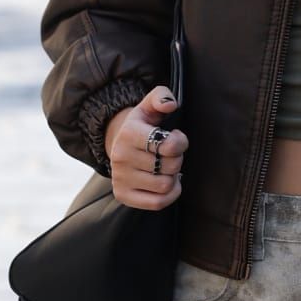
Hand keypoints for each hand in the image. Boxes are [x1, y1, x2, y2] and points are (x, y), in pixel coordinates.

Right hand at [104, 85, 186, 210]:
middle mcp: (120, 156)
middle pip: (171, 166)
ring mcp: (120, 177)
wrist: (120, 144)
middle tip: (168, 155)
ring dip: (172, 176)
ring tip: (165, 167)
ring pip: (165, 185)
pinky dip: (169, 195)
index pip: (169, 145)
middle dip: (176, 159)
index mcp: (129, 132)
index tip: (175, 138)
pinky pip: (157, 203)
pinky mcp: (122, 195)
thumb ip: (162, 96)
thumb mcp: (150, 106)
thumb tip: (170, 104)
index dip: (180, 143)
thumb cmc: (143, 125)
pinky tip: (166, 183)